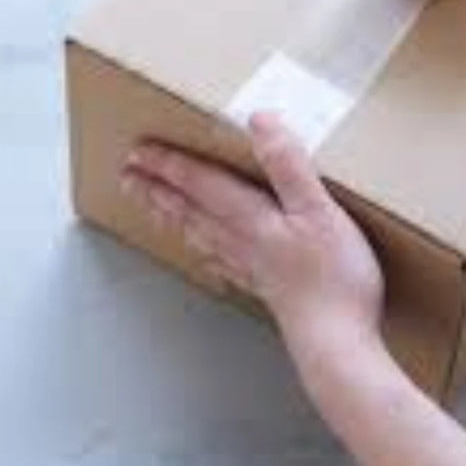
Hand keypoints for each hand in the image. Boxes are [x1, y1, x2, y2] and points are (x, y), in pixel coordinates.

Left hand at [120, 112, 383, 358]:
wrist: (337, 344)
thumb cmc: (334, 279)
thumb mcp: (319, 210)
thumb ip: (288, 165)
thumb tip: (260, 121)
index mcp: (253, 219)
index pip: (202, 184)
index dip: (172, 164)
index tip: (140, 151)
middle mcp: (244, 242)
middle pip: (191, 210)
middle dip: (158, 191)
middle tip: (127, 177)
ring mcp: (253, 269)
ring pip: (201, 236)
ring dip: (173, 217)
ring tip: (152, 207)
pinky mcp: (268, 290)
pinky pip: (223, 263)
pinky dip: (206, 253)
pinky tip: (206, 255)